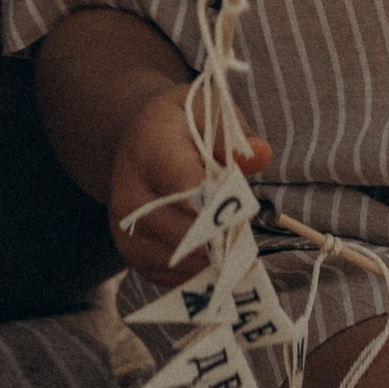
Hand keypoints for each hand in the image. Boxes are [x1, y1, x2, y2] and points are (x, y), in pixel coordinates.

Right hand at [106, 88, 270, 277]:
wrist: (130, 144)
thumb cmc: (177, 125)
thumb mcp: (205, 109)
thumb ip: (234, 132)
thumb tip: (261, 156)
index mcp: (149, 151)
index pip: (187, 186)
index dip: (222, 203)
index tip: (246, 207)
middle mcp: (129, 196)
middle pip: (188, 233)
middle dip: (225, 234)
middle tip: (246, 225)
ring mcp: (127, 233)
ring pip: (185, 262)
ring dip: (217, 256)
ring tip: (232, 235)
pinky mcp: (134, 258)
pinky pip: (177, 278)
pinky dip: (203, 270)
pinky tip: (213, 248)